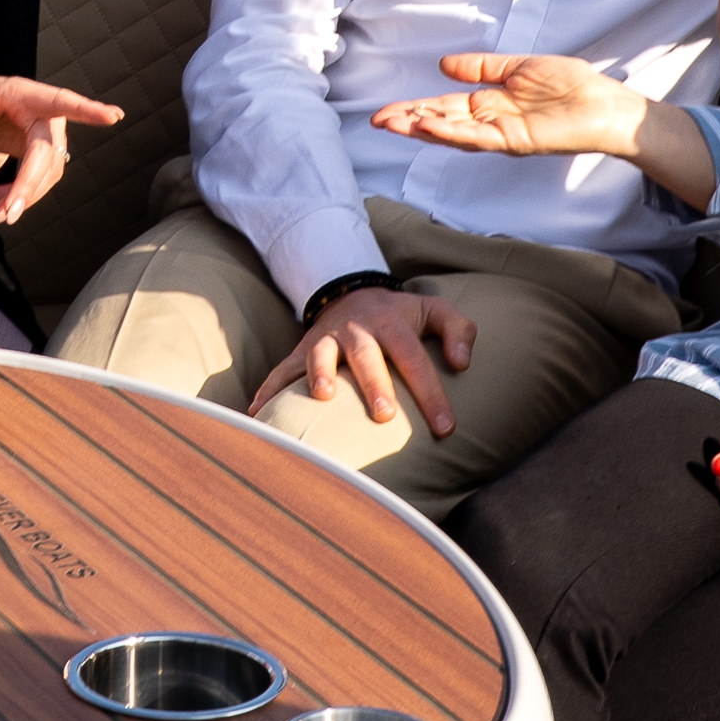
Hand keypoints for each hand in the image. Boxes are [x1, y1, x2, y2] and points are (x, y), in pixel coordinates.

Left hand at [0, 71, 120, 226]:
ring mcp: (47, 137)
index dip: (87, 110)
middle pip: (47, 154)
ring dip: (25, 197)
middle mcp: (44, 116)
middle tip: (7, 214)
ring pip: (48, 173)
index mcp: (26, 95)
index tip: (113, 117)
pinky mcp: (44, 156)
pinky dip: (21, 196)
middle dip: (30, 186)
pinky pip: (41, 180)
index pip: (60, 101)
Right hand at [249, 286, 475, 441]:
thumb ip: (459, 330)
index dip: (431, 393)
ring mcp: (325, 340)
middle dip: (374, 383)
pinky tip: (258, 413)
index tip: (445, 428)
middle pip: (366, 355)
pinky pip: (282, 370)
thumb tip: (462, 363)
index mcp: (392, 323)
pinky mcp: (302, 351)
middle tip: (385, 415)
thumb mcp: (434, 310)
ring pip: (320, 355)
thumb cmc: (401, 315)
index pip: (414, 358)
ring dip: (320, 374)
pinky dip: (269, 389)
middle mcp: (356, 330)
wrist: (351, 292)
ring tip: (322, 397)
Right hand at [371, 53, 641, 159]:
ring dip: (423, 130)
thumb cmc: (571, 85)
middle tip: (378, 121)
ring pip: (453, 134)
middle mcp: (490, 122)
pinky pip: (478, 137)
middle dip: (409, 123)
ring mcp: (500, 134)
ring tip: (393, 125)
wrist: (605, 103)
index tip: (387, 112)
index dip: (415, 110)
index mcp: (489, 104)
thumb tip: (444, 65)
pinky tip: (430, 127)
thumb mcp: (518, 67)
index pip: (443, 108)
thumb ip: (482, 67)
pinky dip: (452, 133)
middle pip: (441, 124)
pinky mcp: (515, 141)